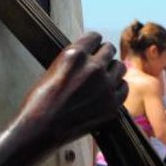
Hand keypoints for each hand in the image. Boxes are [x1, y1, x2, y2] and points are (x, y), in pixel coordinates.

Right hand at [16, 32, 126, 147]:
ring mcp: (105, 87)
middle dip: (103, 54)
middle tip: (97, 62)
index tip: (92, 47)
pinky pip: (123, 88)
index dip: (93, 42)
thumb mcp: (54, 68)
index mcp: (75, 55)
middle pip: (109, 50)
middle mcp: (93, 68)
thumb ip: (73, 60)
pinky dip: (117, 87)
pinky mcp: (111, 105)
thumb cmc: (41, 99)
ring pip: (120, 67)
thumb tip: (86, 55)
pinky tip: (108, 91)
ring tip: (103, 77)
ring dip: (112, 69)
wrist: (42, 128)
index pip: (95, 37)